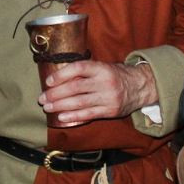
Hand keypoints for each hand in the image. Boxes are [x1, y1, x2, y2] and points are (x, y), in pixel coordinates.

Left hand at [37, 59, 156, 124]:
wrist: (141, 86)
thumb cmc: (116, 75)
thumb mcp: (104, 66)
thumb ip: (85, 71)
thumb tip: (59, 78)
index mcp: (101, 68)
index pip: (78, 68)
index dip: (61, 75)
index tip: (48, 81)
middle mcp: (105, 82)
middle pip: (75, 88)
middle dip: (55, 94)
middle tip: (42, 98)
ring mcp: (108, 98)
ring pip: (79, 103)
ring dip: (60, 106)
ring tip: (47, 107)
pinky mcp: (110, 111)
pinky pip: (88, 115)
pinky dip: (73, 116)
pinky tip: (61, 117)